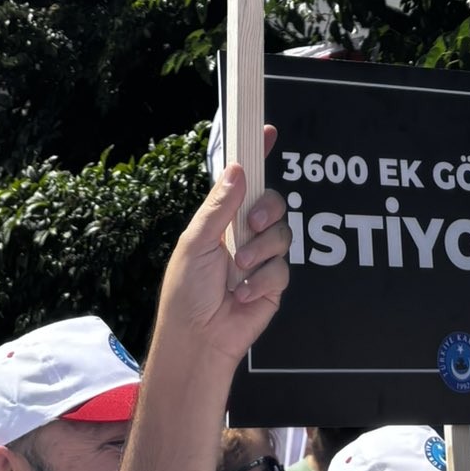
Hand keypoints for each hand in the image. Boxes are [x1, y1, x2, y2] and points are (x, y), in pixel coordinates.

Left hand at [151, 127, 290, 370]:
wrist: (198, 339)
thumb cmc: (186, 292)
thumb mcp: (197, 243)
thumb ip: (219, 207)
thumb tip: (237, 168)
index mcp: (221, 219)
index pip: (242, 181)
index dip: (256, 156)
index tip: (267, 131)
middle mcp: (243, 234)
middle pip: (273, 202)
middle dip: (268, 208)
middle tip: (253, 224)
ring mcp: (260, 258)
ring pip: (282, 233)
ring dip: (260, 250)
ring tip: (238, 270)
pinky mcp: (273, 284)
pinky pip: (282, 268)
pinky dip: (263, 279)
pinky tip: (242, 294)